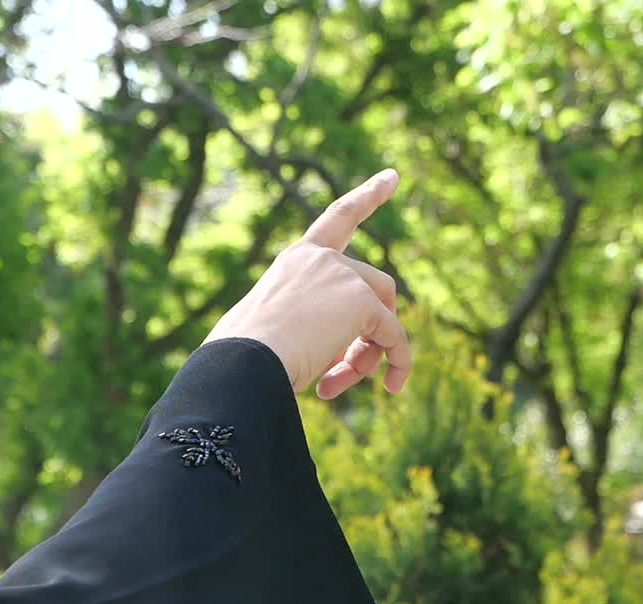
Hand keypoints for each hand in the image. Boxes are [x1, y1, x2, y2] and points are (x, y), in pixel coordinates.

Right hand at [204, 169, 409, 398]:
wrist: (243, 362)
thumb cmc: (246, 357)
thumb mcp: (279, 331)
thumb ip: (315, 327)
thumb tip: (345, 355)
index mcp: (297, 260)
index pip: (337, 219)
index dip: (367, 196)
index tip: (392, 176)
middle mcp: (322, 259)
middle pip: (375, 288)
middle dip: (370, 332)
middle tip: (346, 370)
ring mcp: (344, 276)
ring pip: (384, 314)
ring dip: (371, 354)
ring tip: (340, 383)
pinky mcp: (362, 302)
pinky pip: (394, 336)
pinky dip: (399, 362)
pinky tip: (392, 386)